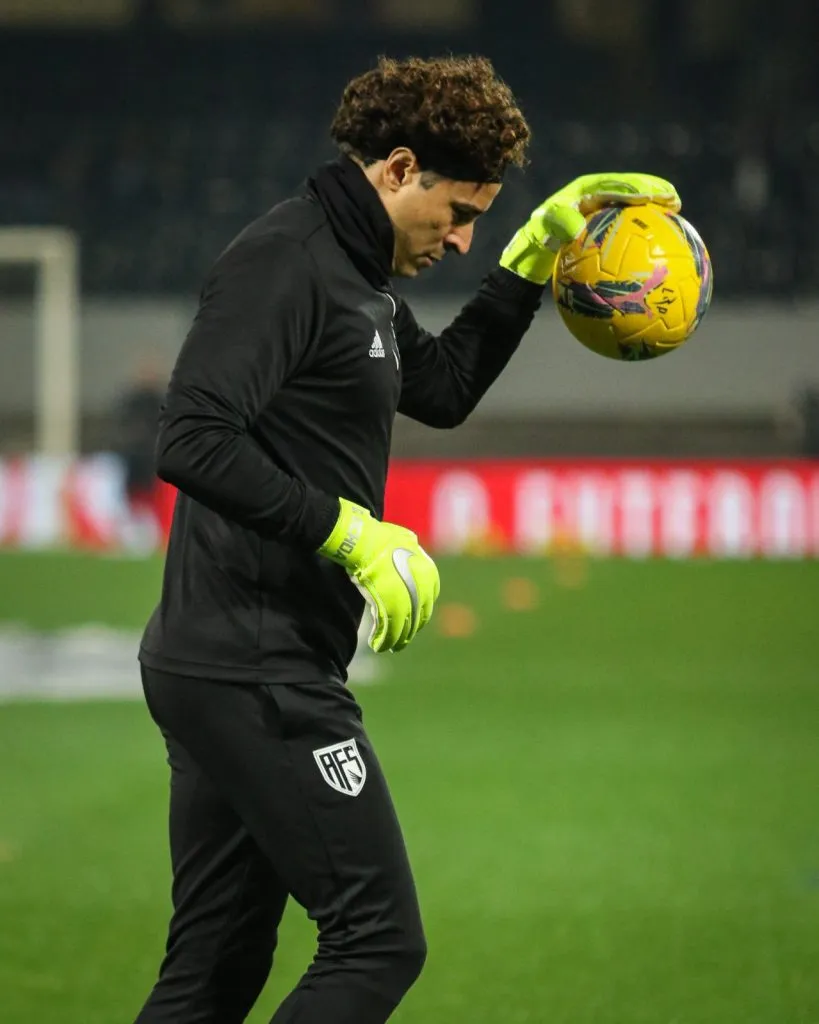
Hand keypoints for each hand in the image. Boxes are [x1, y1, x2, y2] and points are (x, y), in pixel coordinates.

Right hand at [318, 498, 439, 652]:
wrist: (365, 542)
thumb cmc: (380, 538)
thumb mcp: (406, 540)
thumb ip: (412, 549)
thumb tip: (413, 544)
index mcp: (429, 576)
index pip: (427, 603)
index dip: (417, 616)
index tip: (409, 622)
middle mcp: (422, 590)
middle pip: (417, 619)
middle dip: (408, 631)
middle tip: (400, 640)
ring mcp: (407, 600)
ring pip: (404, 628)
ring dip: (395, 641)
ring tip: (387, 647)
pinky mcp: (389, 607)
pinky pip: (388, 630)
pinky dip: (383, 639)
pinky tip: (377, 644)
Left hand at [500, 172, 681, 284]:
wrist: (534, 249)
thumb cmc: (539, 238)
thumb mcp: (544, 230)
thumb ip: (559, 224)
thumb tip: (577, 228)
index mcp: (585, 189)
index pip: (614, 184)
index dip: (635, 188)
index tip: (653, 195)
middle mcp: (597, 194)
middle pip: (630, 188)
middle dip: (653, 190)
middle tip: (674, 198)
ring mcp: (603, 208)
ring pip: (633, 203)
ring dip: (654, 204)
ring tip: (675, 209)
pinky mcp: (606, 223)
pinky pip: (628, 222)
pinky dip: (646, 225)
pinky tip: (662, 237)